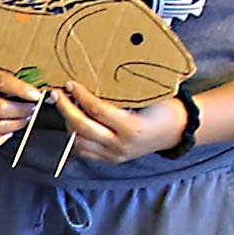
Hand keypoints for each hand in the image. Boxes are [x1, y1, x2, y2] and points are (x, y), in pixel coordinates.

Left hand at [52, 80, 186, 163]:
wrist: (176, 130)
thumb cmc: (162, 107)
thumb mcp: (145, 95)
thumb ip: (119, 91)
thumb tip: (91, 74)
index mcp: (131, 127)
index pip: (96, 110)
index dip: (80, 95)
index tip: (70, 83)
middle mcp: (121, 144)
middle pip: (83, 128)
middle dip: (66, 109)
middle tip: (57, 93)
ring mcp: (116, 155)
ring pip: (80, 142)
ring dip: (68, 123)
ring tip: (65, 106)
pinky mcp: (113, 160)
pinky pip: (86, 152)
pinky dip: (76, 137)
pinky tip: (74, 122)